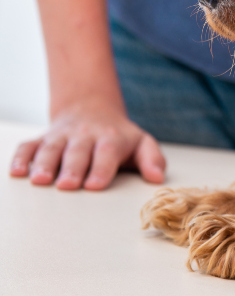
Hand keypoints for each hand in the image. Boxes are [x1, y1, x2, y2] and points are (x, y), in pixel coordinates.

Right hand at [9, 100, 165, 189]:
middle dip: (72, 168)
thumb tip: (157, 179)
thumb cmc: (120, 137)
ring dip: (44, 163)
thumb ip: (153, 159)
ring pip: (52, 148)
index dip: (101, 168)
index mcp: (111, 138)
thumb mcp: (142, 143)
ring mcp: (62, 136)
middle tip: (67, 186)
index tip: (95, 185)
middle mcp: (85, 136)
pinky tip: (16, 172)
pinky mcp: (43, 138)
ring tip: (40, 181)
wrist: (92, 109)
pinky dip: (21, 157)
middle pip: (78, 152)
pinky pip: (29, 145)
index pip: (107, 153)